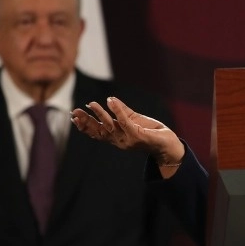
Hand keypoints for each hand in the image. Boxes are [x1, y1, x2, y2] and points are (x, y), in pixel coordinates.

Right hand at [71, 96, 185, 173]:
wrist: (170, 146)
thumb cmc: (153, 133)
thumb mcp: (135, 120)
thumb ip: (123, 111)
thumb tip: (111, 100)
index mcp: (118, 137)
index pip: (98, 132)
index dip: (85, 125)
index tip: (74, 116)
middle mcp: (120, 140)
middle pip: (99, 131)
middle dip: (86, 122)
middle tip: (74, 112)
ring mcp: (128, 139)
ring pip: (110, 126)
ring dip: (100, 115)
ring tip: (91, 104)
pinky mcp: (138, 135)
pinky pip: (125, 121)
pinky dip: (117, 111)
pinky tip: (110, 101)